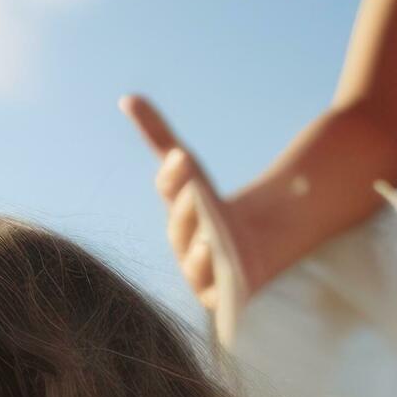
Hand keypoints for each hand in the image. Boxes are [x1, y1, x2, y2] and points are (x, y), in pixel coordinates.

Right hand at [122, 93, 260, 341]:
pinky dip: (211, 278)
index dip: (175, 176)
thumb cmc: (230, 210)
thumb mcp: (202, 175)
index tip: (184, 157)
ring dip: (199, 247)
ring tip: (208, 237)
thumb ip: (161, 137)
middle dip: (190, 209)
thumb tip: (127, 98)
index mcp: (180, 213)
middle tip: (199, 193)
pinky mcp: (222, 298)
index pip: (173, 191)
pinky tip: (218, 264)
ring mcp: (201, 273)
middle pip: (184, 225)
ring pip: (195, 258)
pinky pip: (213, 291)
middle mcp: (185, 245)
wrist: (268, 248)